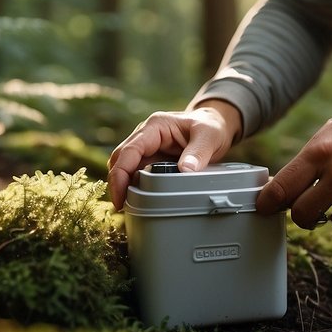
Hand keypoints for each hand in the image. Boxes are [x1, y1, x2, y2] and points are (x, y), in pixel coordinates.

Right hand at [107, 100, 241, 209]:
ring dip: (124, 185)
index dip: (120, 174)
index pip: (129, 150)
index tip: (120, 196)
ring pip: (126, 168)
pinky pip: (138, 173)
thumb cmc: (210, 126)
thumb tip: (185, 170)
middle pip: (120, 159)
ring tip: (129, 206)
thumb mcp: (209, 136)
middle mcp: (146, 136)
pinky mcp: (152, 159)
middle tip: (122, 206)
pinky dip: (135, 186)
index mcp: (155, 127)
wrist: (215, 124)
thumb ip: (199, 152)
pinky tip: (139, 200)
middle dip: (117, 183)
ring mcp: (148, 148)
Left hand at [255, 80, 331, 228]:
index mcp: (319, 148)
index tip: (264, 206)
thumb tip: (287, 181)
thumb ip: (311, 158)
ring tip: (331, 198)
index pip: (281, 186)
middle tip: (301, 205)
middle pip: (297, 212)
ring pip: (322, 219)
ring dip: (321, 214)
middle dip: (295, 213)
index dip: (266, 202)